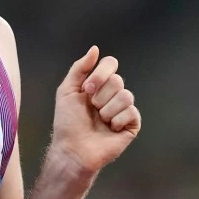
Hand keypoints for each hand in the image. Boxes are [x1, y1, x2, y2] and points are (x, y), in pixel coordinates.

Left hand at [51, 46, 140, 174]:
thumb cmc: (67, 122)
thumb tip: (95, 49)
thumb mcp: (67, 90)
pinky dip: (117, 120)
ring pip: (126, 95)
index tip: (87, 89)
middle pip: (118, 80)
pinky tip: (110, 129)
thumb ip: (80, 68)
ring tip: (100, 120)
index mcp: (99, 84)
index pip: (111, 64)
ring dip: (107, 109)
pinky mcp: (131, 124)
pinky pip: (132, 112)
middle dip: (100, 96)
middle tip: (92, 108)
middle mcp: (113, 94)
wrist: (73, 149)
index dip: (100, 74)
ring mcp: (123, 109)